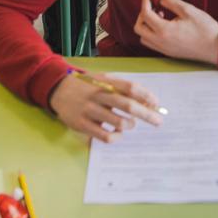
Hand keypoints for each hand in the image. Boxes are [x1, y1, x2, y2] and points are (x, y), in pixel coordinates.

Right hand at [48, 71, 163, 142]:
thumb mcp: (103, 81)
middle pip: (128, 105)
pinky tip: (116, 133)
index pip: (131, 87)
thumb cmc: (88, 87)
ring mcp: (91, 110)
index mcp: (106, 83)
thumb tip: (147, 102)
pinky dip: (116, 137)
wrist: (59, 90)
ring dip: (130, 125)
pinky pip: (105, 136)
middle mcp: (99, 95)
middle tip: (158, 121)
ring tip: (130, 124)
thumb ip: (122, 88)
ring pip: (119, 122)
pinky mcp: (83, 125)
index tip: (157, 104)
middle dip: (147, 114)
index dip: (147, 96)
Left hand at [134, 0, 217, 63]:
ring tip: (160, 15)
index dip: (145, 0)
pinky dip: (152, 33)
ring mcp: (164, 49)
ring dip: (147, 25)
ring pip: (144, 37)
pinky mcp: (169, 53)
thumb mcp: (188, 10)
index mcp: (164, 31)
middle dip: (142, 14)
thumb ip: (171, 1)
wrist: (216, 48)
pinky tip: (165, 25)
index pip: (145, 14)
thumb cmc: (205, 29)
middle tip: (153, 5)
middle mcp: (160, 42)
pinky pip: (152, 43)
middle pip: (138, 28)